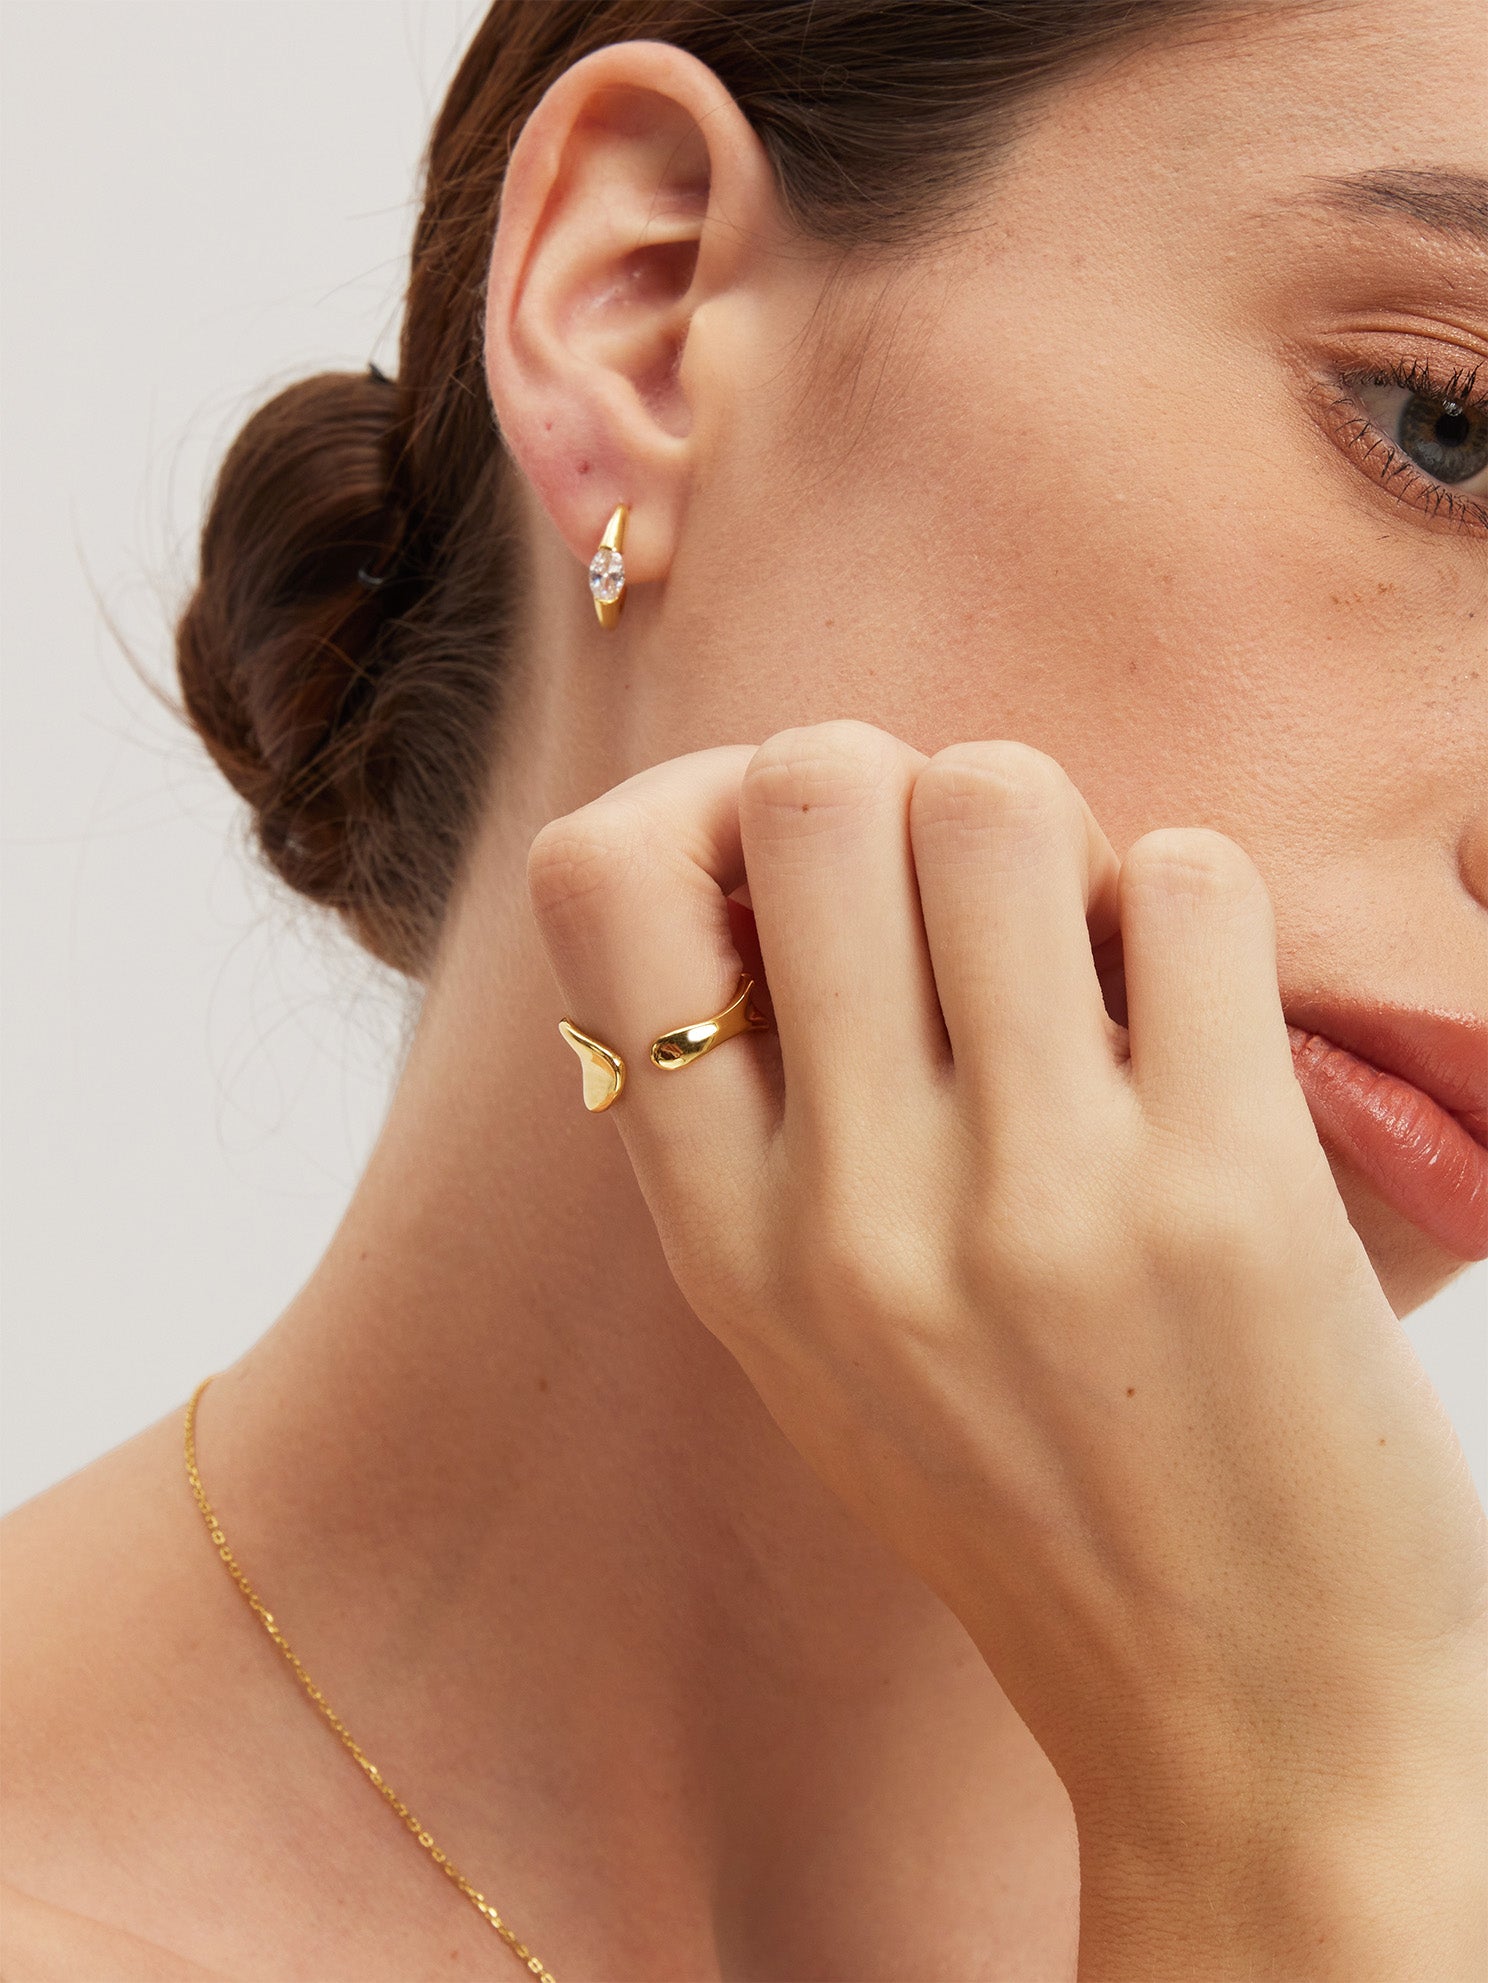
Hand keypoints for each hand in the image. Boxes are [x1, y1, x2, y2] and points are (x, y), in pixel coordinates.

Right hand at [527, 720, 1485, 1974]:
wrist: (1249, 1733)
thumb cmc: (1033, 1504)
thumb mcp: (817, 1348)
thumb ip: (762, 1129)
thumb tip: (778, 853)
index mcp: (723, 1241)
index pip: (596, 884)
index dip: (699, 800)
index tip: (801, 866)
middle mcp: (847, 1214)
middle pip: (811, 783)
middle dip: (900, 782)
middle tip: (972, 887)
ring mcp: (1031, 1203)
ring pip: (997, 799)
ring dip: (1058, 830)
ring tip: (1094, 943)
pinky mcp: (1224, 1194)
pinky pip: (1188, 884)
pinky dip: (1195, 907)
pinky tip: (1200, 1019)